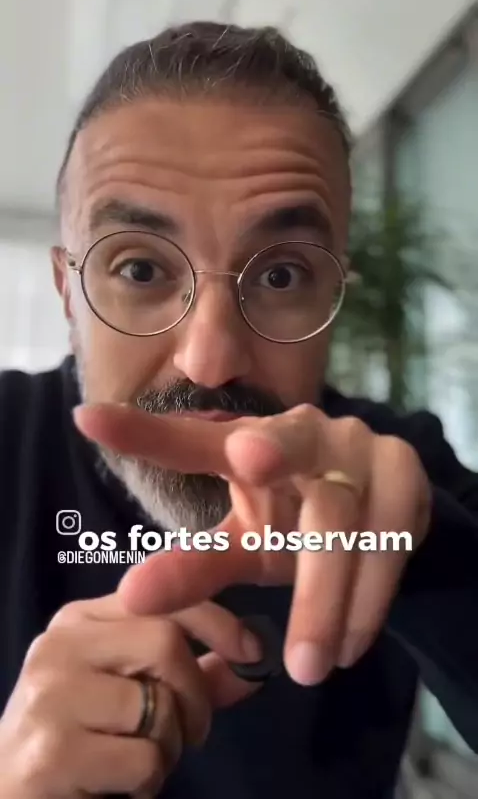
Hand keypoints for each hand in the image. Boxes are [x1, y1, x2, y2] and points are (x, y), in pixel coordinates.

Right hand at [0, 593, 259, 797]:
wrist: (8, 792)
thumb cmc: (77, 739)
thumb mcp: (131, 695)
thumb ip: (192, 677)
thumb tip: (254, 661)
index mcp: (79, 622)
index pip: (160, 597)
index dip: (216, 620)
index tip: (253, 651)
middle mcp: (59, 646)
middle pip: (165, 643)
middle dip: (196, 696)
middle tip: (190, 733)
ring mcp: (51, 697)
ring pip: (159, 707)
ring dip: (170, 749)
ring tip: (137, 762)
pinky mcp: (52, 752)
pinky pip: (142, 761)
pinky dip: (148, 784)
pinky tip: (115, 786)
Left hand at [74, 402, 431, 686]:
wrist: (382, 518)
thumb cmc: (296, 526)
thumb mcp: (244, 548)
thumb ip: (192, 569)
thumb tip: (128, 598)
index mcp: (249, 443)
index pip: (192, 438)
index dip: (144, 433)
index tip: (86, 420)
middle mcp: (303, 432)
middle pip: (288, 442)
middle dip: (273, 448)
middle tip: (249, 458)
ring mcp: (359, 448)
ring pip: (342, 516)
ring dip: (323, 592)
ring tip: (305, 667)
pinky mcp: (405, 476)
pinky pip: (390, 540)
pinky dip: (369, 597)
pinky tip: (350, 646)